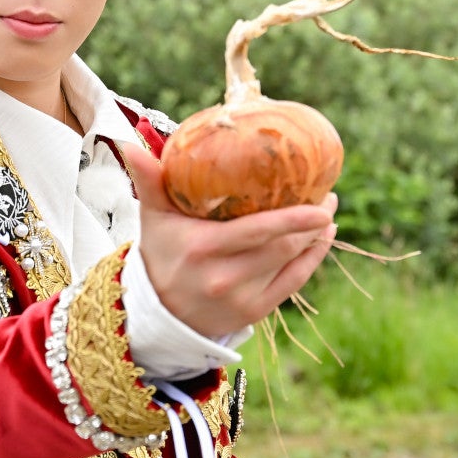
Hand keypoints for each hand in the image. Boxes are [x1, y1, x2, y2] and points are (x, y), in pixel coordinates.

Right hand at [120, 142, 334, 335]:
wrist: (156, 314)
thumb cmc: (161, 253)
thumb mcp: (153, 218)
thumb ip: (149, 181)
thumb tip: (129, 143)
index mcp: (203, 249)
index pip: (258, 232)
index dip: (294, 218)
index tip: (322, 200)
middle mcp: (224, 278)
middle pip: (282, 247)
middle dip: (312, 222)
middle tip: (329, 198)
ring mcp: (241, 299)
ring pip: (291, 264)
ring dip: (316, 238)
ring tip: (327, 213)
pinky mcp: (254, 312)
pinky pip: (293, 284)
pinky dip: (312, 260)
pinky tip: (322, 240)